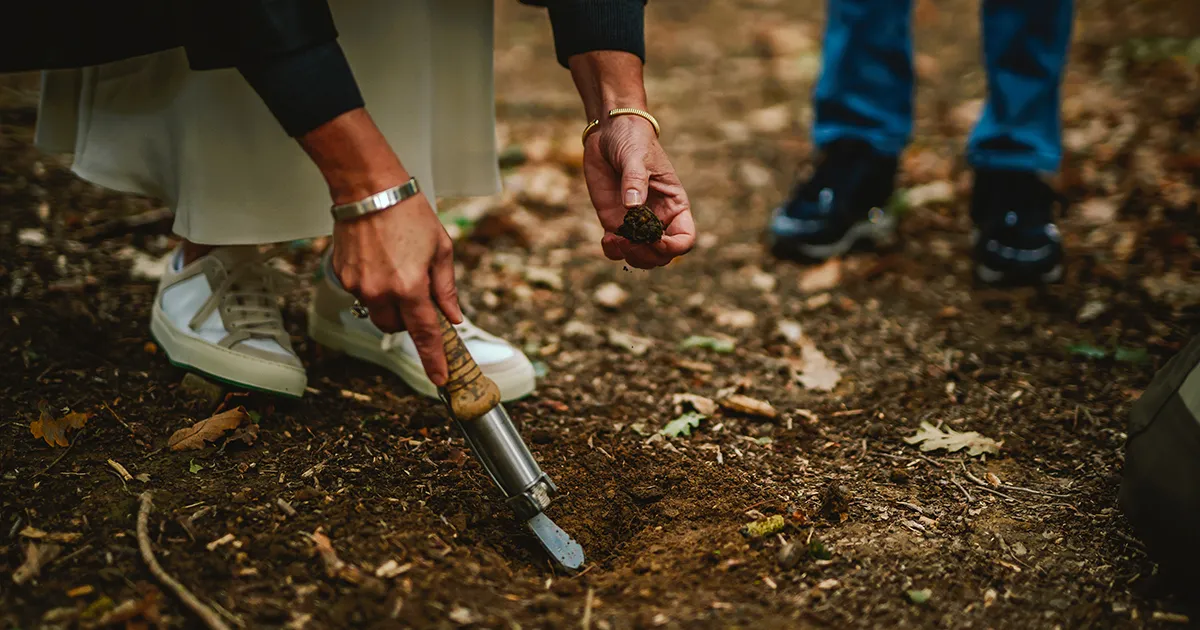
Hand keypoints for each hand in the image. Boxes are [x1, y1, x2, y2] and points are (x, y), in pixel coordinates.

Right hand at [330, 191, 461, 385]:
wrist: (369, 189)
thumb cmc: (410, 214)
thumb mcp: (441, 249)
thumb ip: (446, 288)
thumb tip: (453, 318)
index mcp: (410, 286)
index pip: (424, 333)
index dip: (433, 359)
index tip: (440, 379)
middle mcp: (381, 291)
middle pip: (395, 328)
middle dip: (407, 319)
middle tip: (415, 292)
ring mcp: (358, 285)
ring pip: (376, 313)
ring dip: (389, 303)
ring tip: (395, 267)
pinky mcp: (342, 276)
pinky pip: (361, 294)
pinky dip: (372, 286)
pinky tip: (378, 260)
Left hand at [583, 115, 694, 268]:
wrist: (609, 133)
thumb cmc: (632, 140)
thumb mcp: (637, 157)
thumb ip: (635, 180)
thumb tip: (633, 207)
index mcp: (674, 205)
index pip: (685, 238)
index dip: (673, 247)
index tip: (655, 239)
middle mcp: (658, 218)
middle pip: (662, 255)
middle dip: (647, 255)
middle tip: (628, 241)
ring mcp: (636, 223)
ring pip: (641, 256)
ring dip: (630, 256)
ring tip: (614, 239)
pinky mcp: (615, 221)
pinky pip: (617, 248)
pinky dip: (613, 251)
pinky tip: (607, 239)